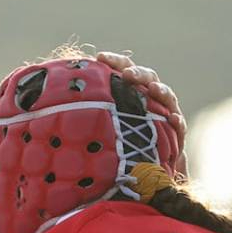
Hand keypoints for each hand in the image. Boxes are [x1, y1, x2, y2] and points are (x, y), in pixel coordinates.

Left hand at [96, 51, 186, 171]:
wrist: (145, 175)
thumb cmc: (117, 149)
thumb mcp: (99, 131)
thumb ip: (84, 119)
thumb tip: (51, 110)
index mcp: (131, 92)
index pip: (125, 69)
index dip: (115, 61)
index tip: (100, 57)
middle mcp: (150, 100)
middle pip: (148, 78)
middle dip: (139, 74)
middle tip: (128, 75)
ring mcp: (166, 115)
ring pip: (167, 98)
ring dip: (161, 91)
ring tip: (154, 90)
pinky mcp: (177, 136)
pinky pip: (179, 127)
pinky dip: (177, 121)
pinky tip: (172, 119)